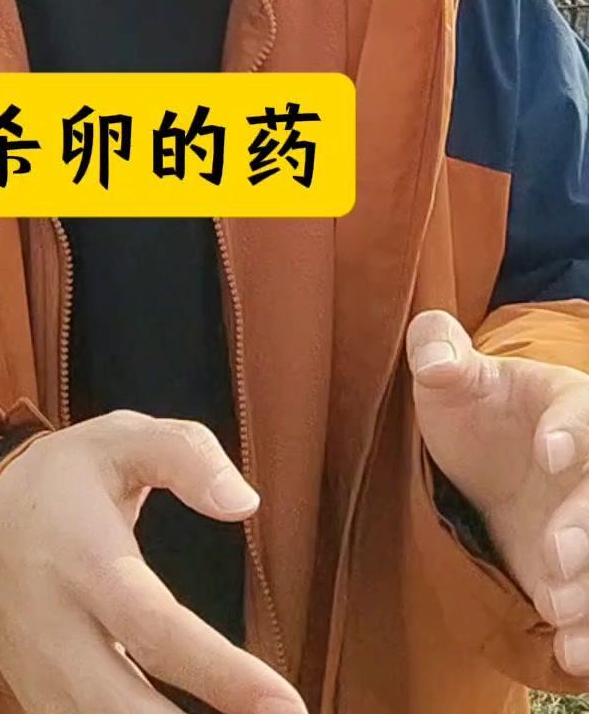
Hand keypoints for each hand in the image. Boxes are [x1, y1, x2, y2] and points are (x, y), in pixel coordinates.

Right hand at [0, 408, 306, 713]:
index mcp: (86, 561)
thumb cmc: (63, 478)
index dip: (222, 674)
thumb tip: (245, 502)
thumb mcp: (121, 438)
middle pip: (127, 709)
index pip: (156, 629)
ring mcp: (43, 677)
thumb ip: (187, 455)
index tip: (287, 705)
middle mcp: (59, 630)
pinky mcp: (39, 703)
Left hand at [408, 308, 588, 678]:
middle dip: (586, 526)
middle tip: (555, 555)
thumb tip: (431, 353)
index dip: (575, 432)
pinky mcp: (581, 573)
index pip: (585, 413)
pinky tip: (569, 651)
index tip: (549, 452)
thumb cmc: (475, 410)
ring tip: (556, 609)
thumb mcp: (450, 379)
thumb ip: (438, 353)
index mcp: (569, 407)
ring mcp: (587, 522)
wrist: (489, 464)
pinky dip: (588, 628)